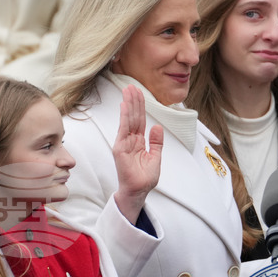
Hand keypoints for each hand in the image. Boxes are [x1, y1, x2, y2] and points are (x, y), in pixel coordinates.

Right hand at [112, 85, 163, 223]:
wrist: (138, 191)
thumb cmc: (145, 177)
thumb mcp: (155, 157)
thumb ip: (156, 142)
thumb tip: (157, 127)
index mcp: (139, 142)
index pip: (139, 121)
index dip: (140, 107)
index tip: (139, 93)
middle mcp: (130, 140)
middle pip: (133, 117)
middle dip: (133, 101)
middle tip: (132, 85)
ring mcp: (124, 143)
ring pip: (128, 120)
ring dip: (129, 104)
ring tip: (129, 90)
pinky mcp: (120, 148)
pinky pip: (123, 129)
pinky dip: (124, 117)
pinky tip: (125, 106)